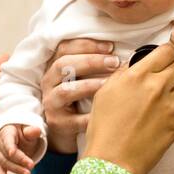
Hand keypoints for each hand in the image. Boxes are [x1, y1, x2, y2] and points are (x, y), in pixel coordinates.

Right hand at [0, 123, 44, 173]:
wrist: (14, 136)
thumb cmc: (22, 132)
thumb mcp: (27, 129)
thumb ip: (31, 131)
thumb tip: (36, 131)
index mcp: (5, 133)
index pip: (7, 140)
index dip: (9, 146)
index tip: (12, 152)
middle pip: (7, 154)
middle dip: (19, 161)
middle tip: (31, 166)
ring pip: (5, 164)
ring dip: (16, 170)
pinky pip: (0, 171)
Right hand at [40, 38, 121, 152]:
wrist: (67, 129)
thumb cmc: (82, 97)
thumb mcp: (84, 77)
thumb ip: (96, 63)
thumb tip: (124, 52)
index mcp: (56, 66)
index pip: (65, 47)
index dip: (87, 44)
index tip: (111, 46)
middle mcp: (49, 82)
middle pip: (63, 64)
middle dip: (90, 61)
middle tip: (114, 62)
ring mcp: (52, 103)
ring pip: (65, 90)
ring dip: (89, 85)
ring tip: (110, 84)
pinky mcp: (58, 123)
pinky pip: (75, 119)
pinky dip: (92, 116)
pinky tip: (110, 112)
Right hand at [84, 41, 173, 173]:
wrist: (110, 161)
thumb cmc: (103, 128)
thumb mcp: (105, 92)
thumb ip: (123, 74)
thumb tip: (135, 64)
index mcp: (137, 75)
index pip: (166, 51)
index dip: (167, 53)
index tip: (164, 59)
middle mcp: (156, 87)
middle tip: (166, 79)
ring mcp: (169, 107)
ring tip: (164, 103)